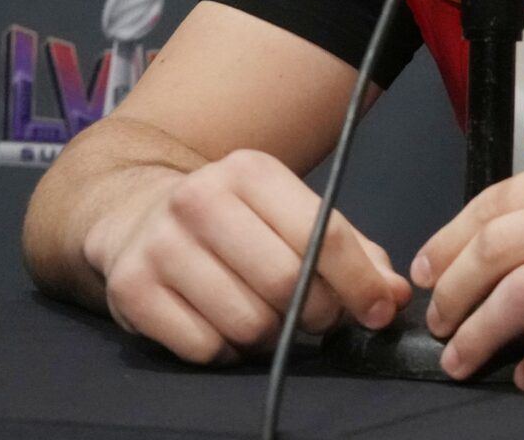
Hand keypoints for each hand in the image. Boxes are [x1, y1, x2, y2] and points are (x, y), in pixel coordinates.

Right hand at [88, 148, 410, 364]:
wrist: (135, 215)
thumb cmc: (233, 222)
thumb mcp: (290, 213)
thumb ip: (351, 252)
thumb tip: (393, 294)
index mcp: (251, 172)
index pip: (322, 234)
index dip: (359, 281)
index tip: (379, 310)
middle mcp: (201, 200)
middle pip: (286, 282)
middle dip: (316, 314)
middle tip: (317, 320)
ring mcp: (161, 245)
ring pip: (247, 322)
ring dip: (269, 336)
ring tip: (265, 318)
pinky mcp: (131, 290)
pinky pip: (204, 348)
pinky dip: (225, 351)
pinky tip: (221, 325)